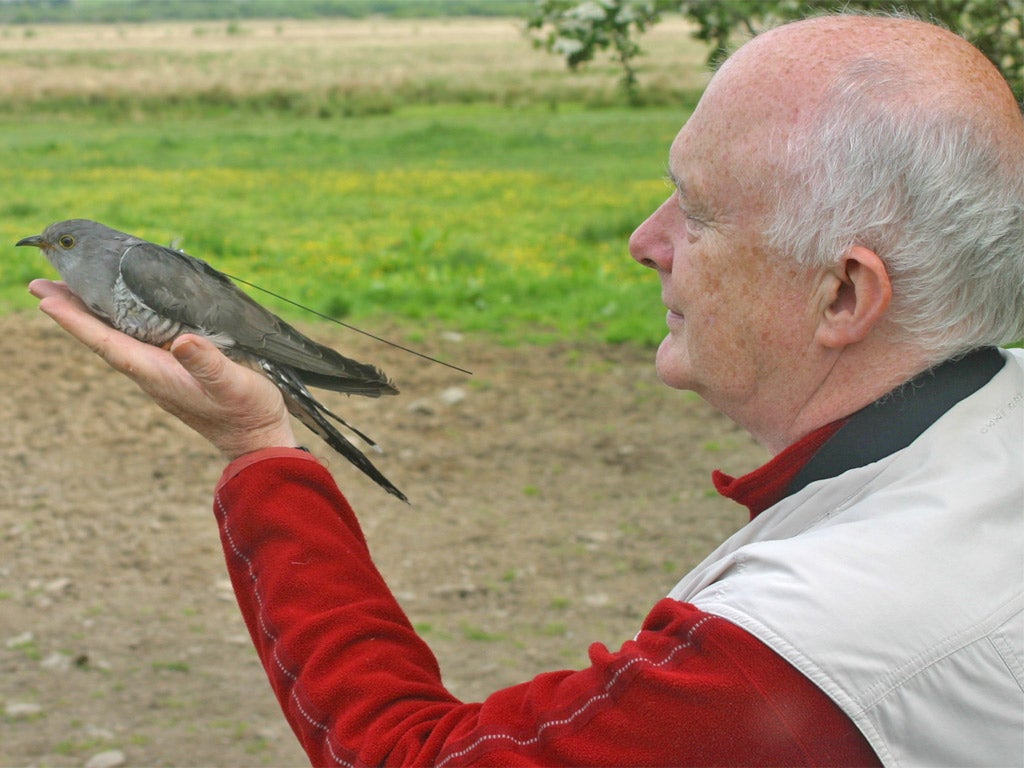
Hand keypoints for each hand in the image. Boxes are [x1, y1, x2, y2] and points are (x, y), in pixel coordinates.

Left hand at [30, 279, 296, 459]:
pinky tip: (122, 311)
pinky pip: (138, 340)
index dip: (76, 320)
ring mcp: (162, 371)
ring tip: (70, 291)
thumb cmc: (247, 412)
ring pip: (117, 337)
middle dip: (73, 311)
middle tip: (41, 284)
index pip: (107, 342)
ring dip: (92, 314)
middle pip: (103, 336)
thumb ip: (208, 363)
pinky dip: (121, 320)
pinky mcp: (175, 370)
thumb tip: (181, 341)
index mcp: (156, 372)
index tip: (45, 299)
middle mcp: (152, 371)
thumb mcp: (232, 383)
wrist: (259, 439)